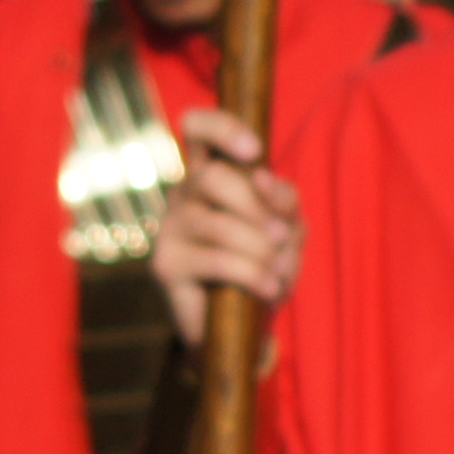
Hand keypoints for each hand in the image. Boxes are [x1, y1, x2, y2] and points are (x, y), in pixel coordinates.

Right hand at [153, 108, 301, 319]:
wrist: (241, 326)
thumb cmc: (265, 264)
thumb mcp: (287, 227)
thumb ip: (282, 200)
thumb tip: (262, 179)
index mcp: (211, 173)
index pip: (197, 127)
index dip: (222, 128)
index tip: (253, 150)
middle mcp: (183, 193)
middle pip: (213, 177)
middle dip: (257, 208)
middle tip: (280, 237)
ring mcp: (169, 228)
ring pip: (220, 224)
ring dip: (261, 250)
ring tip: (278, 273)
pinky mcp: (165, 265)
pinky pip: (218, 260)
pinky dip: (253, 274)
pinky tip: (268, 288)